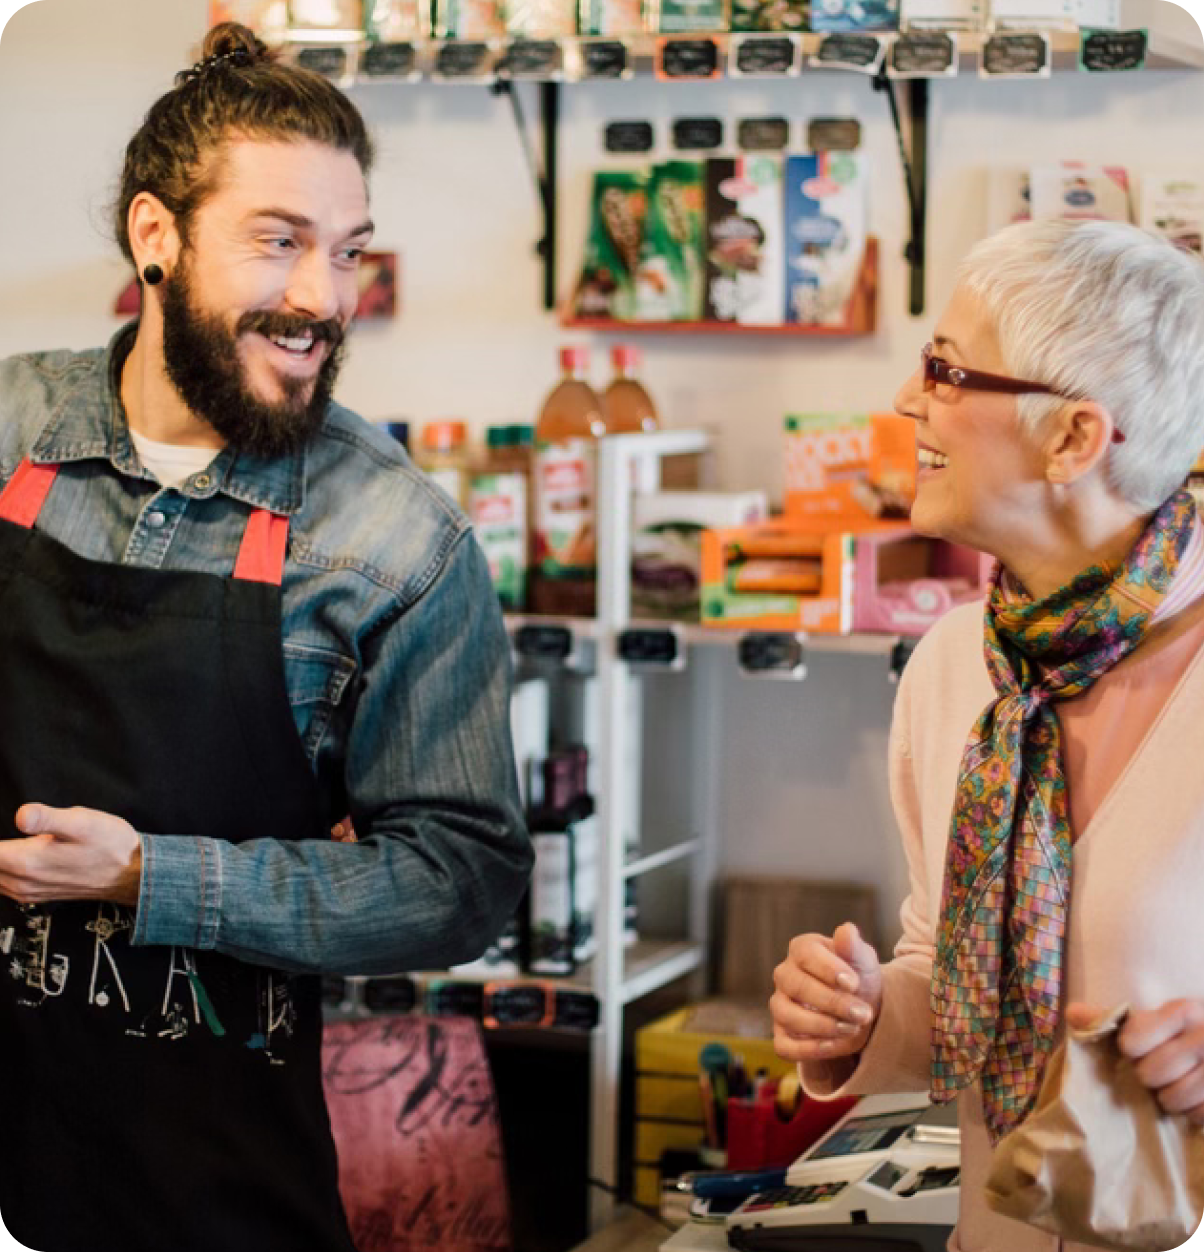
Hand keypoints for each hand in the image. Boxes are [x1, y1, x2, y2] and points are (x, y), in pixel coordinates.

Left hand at [0, 804, 142, 905]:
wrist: (132, 872)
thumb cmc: (109, 845)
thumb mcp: (82, 822)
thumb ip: (47, 818)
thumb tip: (21, 815)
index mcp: (26, 862)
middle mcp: (22, 881)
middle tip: (1, 834)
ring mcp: (28, 891)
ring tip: (4, 847)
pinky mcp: (36, 894)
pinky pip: (3, 885)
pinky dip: (0, 872)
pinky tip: (8, 859)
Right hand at [771, 921, 882, 1063]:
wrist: (861, 1008)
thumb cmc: (858, 978)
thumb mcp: (863, 960)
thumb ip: (854, 946)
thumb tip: (846, 931)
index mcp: (802, 950)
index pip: (806, 954)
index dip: (829, 969)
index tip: (854, 982)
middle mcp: (785, 975)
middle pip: (796, 985)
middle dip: (832, 1002)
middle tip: (863, 1013)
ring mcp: (780, 1005)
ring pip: (787, 1015)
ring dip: (822, 1025)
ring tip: (851, 1028)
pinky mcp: (782, 1035)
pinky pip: (784, 1045)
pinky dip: (808, 1049)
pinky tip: (833, 1045)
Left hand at [1066, 999, 1203, 1125]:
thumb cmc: (1187, 1035)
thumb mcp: (1157, 1020)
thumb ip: (1113, 1018)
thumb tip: (1072, 1012)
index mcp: (1183, 1011)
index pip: (1132, 1040)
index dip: (1131, 1049)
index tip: (1139, 1047)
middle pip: (1148, 1074)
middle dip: (1151, 1076)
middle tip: (1163, 1070)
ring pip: (1172, 1099)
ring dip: (1171, 1098)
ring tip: (1179, 1085)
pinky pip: (1197, 1116)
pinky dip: (1193, 1113)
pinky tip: (1198, 1098)